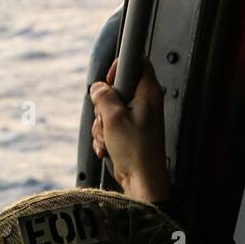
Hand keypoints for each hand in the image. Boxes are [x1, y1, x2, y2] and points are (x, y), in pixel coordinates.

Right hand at [89, 56, 169, 203]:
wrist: (143, 182)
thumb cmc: (136, 152)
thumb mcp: (113, 118)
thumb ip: (102, 97)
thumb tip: (96, 88)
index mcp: (148, 92)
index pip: (137, 61)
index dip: (118, 67)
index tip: (109, 81)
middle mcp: (146, 103)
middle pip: (116, 89)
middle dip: (103, 106)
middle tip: (106, 118)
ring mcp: (139, 119)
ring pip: (110, 111)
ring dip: (102, 126)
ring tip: (108, 139)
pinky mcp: (132, 134)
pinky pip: (112, 128)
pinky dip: (106, 138)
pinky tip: (108, 148)